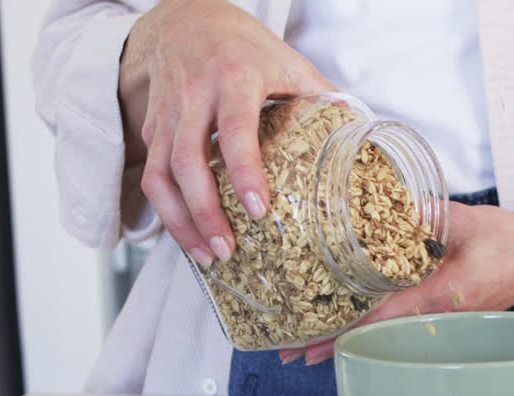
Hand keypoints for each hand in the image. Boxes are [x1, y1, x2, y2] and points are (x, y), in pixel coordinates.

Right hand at [119, 0, 333, 265]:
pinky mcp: (152, 127)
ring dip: (180, 222)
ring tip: (207, 255)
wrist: (185, 17)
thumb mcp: (287, 61)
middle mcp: (194, 97)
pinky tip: (189, 235)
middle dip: (205, 212)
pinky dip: (167, 211)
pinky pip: (152, 175)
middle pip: (188, 161)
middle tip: (227, 249)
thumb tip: (360, 134)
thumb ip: (320, 96)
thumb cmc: (243, 45)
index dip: (245, 171)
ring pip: (161, 175)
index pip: (236, 129)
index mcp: (234, 79)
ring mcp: (167, 114)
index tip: (258, 208)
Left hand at [288, 202, 513, 364]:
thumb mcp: (469, 220)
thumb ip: (427, 214)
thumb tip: (385, 205)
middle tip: (290, 352)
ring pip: (387, 330)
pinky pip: (403, 320)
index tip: (307, 348)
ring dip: (350, 334)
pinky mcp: (446, 311)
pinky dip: (373, 321)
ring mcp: (443, 318)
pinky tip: (352, 317)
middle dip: (334, 342)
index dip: (341, 333)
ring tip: (308, 340)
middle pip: (376, 334)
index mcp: (442, 296)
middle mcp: (439, 315)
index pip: (381, 319)